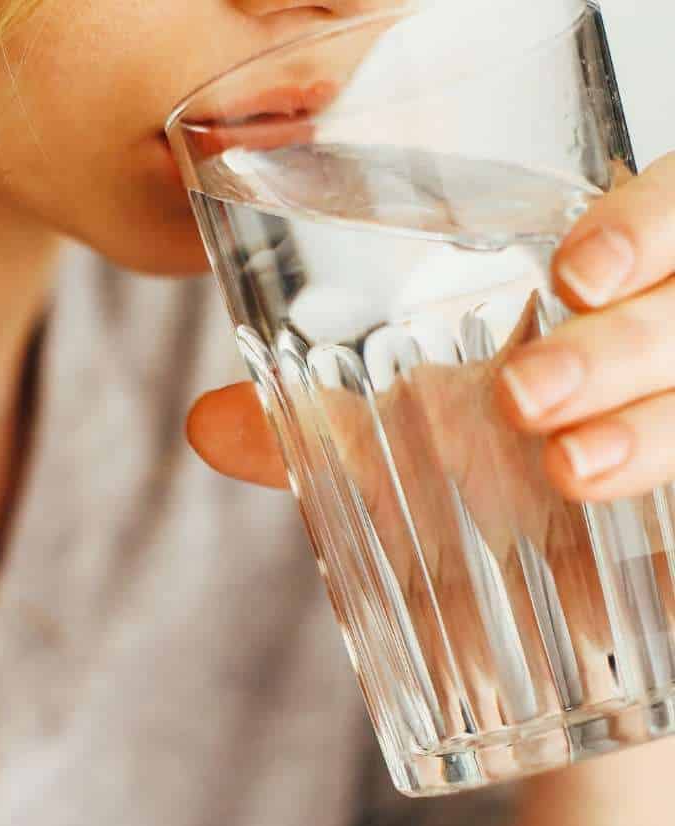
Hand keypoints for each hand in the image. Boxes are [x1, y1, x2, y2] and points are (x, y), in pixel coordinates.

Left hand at [185, 155, 674, 735]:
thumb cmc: (484, 491)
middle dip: (624, 343)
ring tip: (568, 467)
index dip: (648, 222)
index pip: (667, 214)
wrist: (558, 602)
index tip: (575, 270)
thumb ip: (324, 431)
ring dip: (654, 426)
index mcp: (607, 297)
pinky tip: (625, 527)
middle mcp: (664, 346)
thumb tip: (205, 424)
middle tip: (526, 395)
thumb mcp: (408, 450)